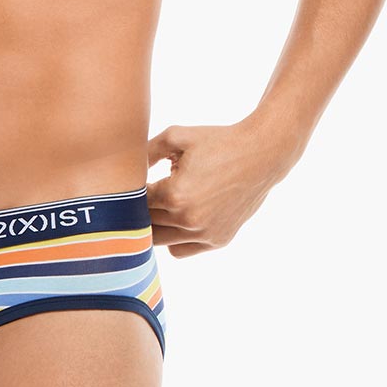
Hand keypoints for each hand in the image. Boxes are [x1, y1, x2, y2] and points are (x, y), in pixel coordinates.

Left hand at [146, 118, 299, 256]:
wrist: (261, 154)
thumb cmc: (217, 141)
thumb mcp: (176, 136)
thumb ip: (145, 151)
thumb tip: (124, 167)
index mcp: (175, 195)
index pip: (136, 203)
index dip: (131, 192)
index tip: (135, 181)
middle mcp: (189, 220)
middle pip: (145, 224)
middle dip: (140, 209)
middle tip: (146, 192)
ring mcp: (205, 234)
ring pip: (160, 241)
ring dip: (154, 226)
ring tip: (160, 205)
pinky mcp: (218, 240)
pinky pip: (181, 250)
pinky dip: (175, 238)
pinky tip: (178, 218)